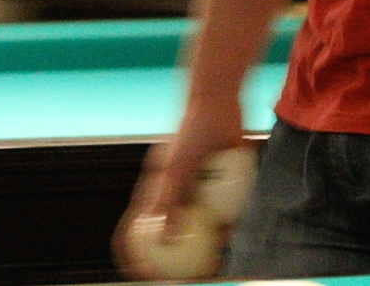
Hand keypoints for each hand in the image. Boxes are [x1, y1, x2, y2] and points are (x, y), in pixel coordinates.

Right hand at [114, 94, 242, 275]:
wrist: (220, 101)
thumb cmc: (191, 131)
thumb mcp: (177, 168)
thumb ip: (169, 200)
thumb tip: (165, 237)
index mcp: (158, 187)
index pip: (138, 225)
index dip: (135, 251)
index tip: (140, 274)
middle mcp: (178, 189)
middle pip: (174, 229)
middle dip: (179, 254)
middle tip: (191, 272)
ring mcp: (200, 185)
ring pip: (201, 221)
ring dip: (207, 239)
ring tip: (217, 257)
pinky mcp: (223, 179)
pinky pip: (225, 205)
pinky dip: (229, 218)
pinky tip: (235, 231)